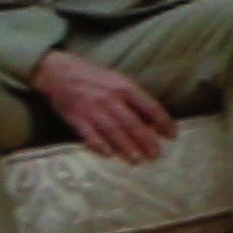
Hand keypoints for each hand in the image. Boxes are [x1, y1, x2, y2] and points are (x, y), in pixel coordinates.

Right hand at [28, 47, 175, 166]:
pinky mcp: (76, 118)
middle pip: (133, 124)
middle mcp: (111, 99)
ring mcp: (93, 109)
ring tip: (137, 160)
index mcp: (126, 87)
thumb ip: (134, 98)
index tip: (172, 136)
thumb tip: (151, 120)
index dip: (163, 122)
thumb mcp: (118, 80)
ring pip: (114, 132)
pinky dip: (100, 146)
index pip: (150, 107)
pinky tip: (109, 155)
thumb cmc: (94, 77)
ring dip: (126, 148)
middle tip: (156, 155)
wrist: (60, 72)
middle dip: (146, 141)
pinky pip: (90, 136)